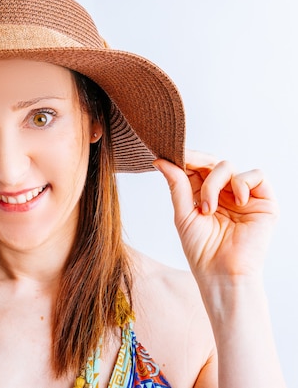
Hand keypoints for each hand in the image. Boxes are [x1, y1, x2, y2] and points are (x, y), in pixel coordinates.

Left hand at [153, 150, 277, 281]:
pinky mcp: (264, 202)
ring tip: (207, 209)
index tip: (169, 151)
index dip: (185, 158)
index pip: (195, 168)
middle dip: (196, 162)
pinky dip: (242, 183)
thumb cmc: (201, 249)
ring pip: (228, 166)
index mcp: (204, 195)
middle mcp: (224, 193)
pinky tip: (237, 201)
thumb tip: (161, 161)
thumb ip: (176, 186)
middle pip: (211, 162)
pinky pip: (256, 175)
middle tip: (184, 164)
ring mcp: (243, 196)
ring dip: (213, 183)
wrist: (221, 272)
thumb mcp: (183, 214)